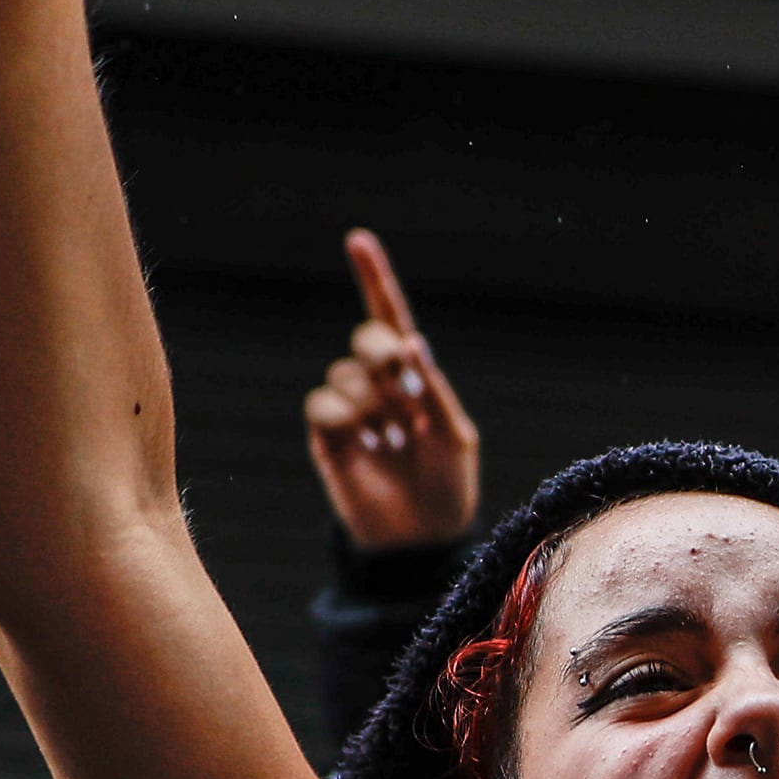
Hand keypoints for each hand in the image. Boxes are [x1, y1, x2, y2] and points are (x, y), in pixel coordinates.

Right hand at [303, 229, 480, 550]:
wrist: (420, 538)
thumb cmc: (447, 487)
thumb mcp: (455, 437)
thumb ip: (435, 390)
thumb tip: (411, 340)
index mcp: (413, 375)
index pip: (390, 317)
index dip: (374, 278)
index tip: (358, 239)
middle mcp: (378, 383)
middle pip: (367, 336)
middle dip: (385, 358)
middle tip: (408, 397)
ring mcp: (351, 407)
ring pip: (346, 374)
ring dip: (375, 405)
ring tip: (395, 442)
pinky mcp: (327, 434)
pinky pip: (323, 404)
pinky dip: (348, 420)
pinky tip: (370, 447)